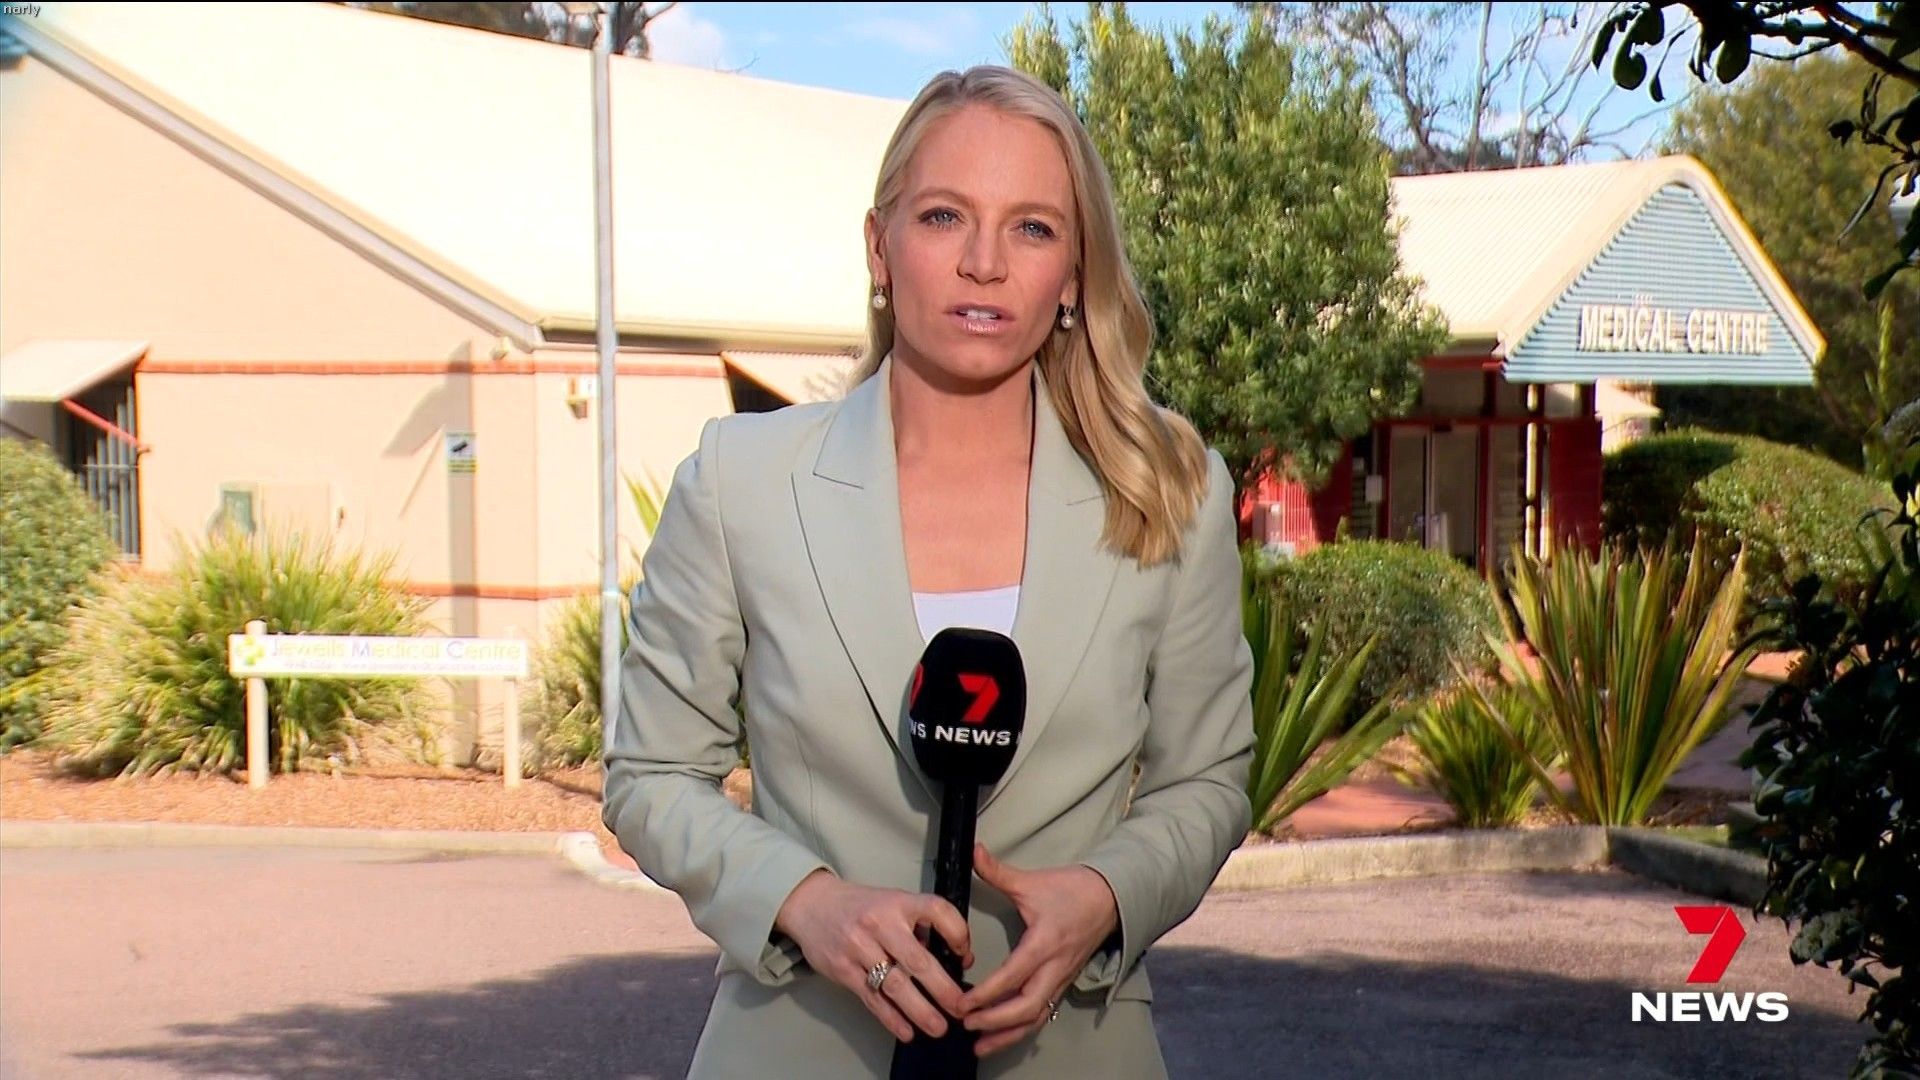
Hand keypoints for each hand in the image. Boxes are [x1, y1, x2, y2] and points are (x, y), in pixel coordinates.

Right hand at [772, 869, 975, 1042]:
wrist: (812, 905)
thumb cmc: (861, 906)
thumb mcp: (893, 902)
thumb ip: (922, 926)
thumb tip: (959, 956)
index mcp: (898, 902)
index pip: (936, 910)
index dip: (957, 932)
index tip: (966, 956)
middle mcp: (879, 923)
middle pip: (917, 959)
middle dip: (942, 988)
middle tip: (960, 1007)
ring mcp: (859, 948)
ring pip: (894, 984)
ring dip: (919, 1010)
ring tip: (939, 1027)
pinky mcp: (843, 970)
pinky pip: (871, 998)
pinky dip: (890, 1017)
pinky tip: (906, 1031)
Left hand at [959, 844, 1119, 1056]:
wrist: (1111, 897)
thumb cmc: (1072, 890)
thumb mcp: (1032, 880)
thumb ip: (998, 871)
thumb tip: (973, 851)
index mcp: (1044, 943)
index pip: (1013, 976)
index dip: (987, 993)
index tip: (963, 1003)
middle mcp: (1054, 967)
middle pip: (1027, 1006)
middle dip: (995, 1021)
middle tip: (965, 1024)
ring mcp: (1061, 978)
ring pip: (1036, 1016)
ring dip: (1008, 1034)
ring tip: (980, 1046)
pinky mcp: (1064, 982)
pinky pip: (1044, 1012)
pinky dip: (1022, 1028)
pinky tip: (1003, 1037)